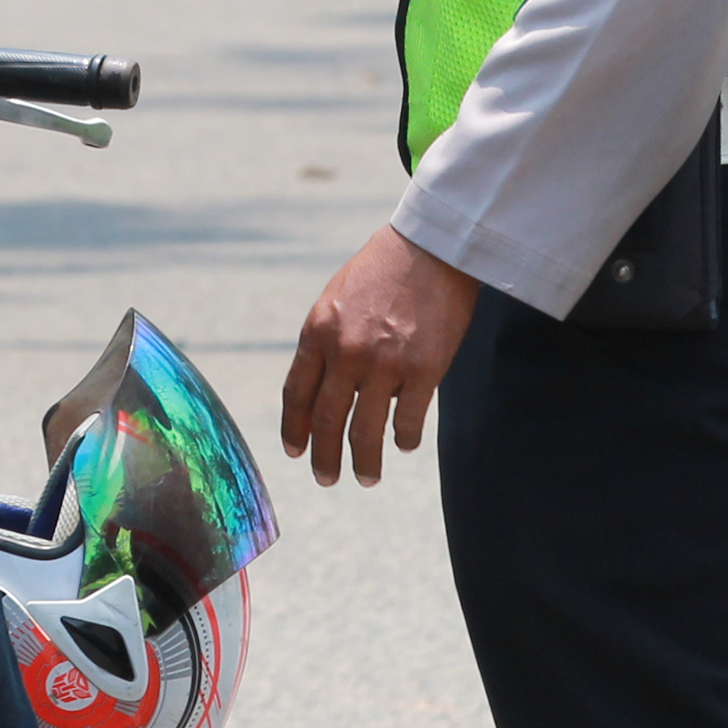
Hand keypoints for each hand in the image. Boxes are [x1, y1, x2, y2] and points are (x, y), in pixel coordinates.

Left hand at [282, 226, 480, 487]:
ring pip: (366, 432)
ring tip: (366, 478)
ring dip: (365, 463)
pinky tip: (404, 444)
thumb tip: (321, 390)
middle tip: (326, 479)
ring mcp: (384, 365)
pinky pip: (407, 422)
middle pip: (327, 422)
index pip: (296, 395)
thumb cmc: (383, 269)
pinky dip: (404, 439)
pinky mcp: (423, 371)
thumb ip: (325, 342)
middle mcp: (345, 353)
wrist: (432, 248)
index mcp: (317, 332)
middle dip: (324, 458)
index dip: (295, 429)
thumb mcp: (336, 299)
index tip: (295, 452)